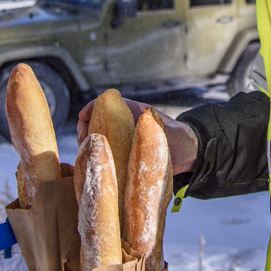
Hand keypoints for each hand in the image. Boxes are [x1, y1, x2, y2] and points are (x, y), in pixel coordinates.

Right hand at [77, 97, 197, 173]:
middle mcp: (124, 125)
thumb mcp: (170, 131)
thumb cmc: (180, 138)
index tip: (82, 117)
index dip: (91, 107)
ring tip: (86, 155)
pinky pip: (107, 156)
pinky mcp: (124, 157)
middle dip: (85, 128)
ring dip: (89, 145)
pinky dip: (98, 159)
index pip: (105, 103)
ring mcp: (123, 141)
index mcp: (132, 112)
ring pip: (99, 139)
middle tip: (83, 142)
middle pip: (96, 121)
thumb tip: (146, 119)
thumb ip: (158, 126)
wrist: (188, 155)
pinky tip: (95, 167)